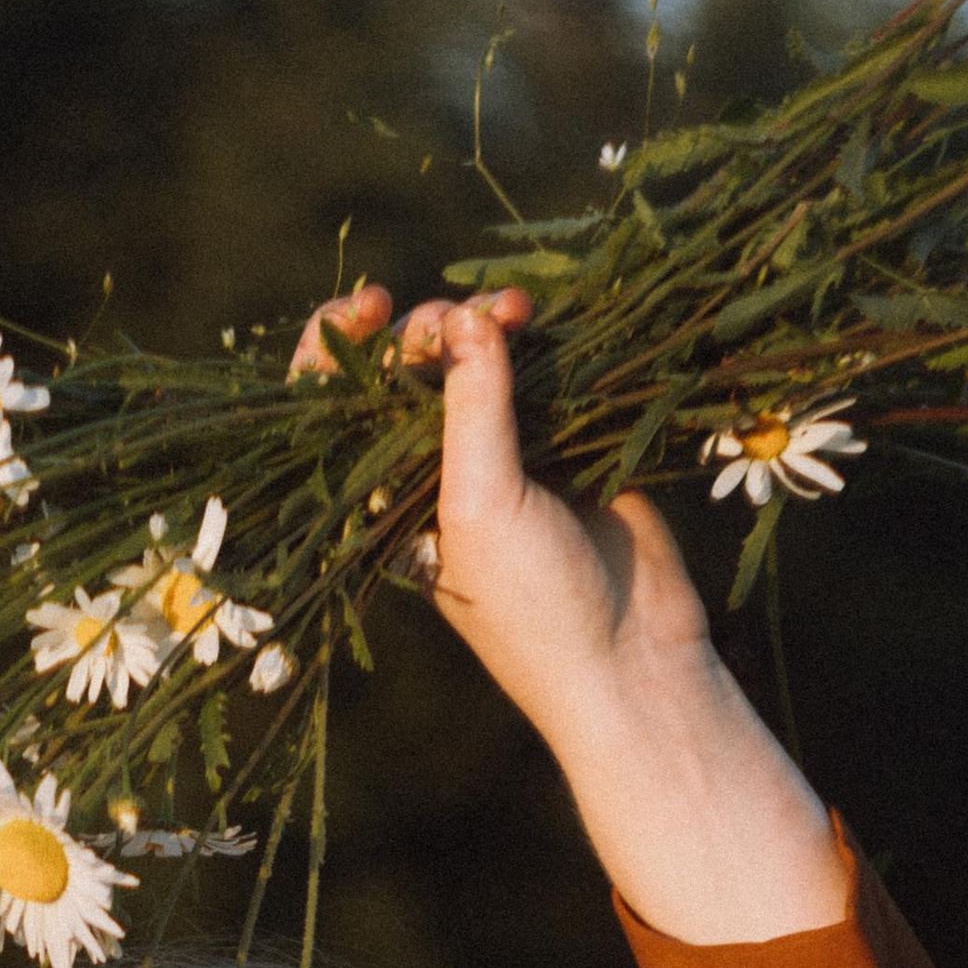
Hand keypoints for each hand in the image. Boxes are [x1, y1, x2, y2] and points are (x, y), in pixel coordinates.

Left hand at [293, 279, 706, 752]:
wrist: (632, 660)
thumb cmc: (533, 606)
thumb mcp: (482, 506)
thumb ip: (471, 407)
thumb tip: (465, 314)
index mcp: (387, 499)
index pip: (336, 410)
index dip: (340, 347)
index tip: (372, 307)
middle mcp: (434, 473)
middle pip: (408, 368)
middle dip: (430, 326)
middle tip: (468, 320)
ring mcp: (500, 456)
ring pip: (477, 360)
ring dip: (488, 320)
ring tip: (520, 309)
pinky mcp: (563, 446)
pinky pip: (541, 372)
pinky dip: (541, 340)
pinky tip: (547, 318)